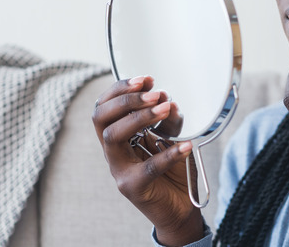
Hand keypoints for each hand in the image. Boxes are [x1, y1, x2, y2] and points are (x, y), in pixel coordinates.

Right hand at [91, 76, 203, 245]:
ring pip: (113, 137)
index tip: (145, 79)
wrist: (179, 210)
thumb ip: (169, 120)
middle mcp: (113, 151)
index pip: (104, 106)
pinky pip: (148, 167)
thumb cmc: (172, 172)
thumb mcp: (172, 137)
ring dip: (140, 117)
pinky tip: (186, 145)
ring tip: (166, 108)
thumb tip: (169, 100)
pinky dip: (169, 153)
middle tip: (155, 93)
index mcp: (118, 136)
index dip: (120, 89)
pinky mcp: (133, 187)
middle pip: (101, 118)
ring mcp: (119, 170)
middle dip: (127, 100)